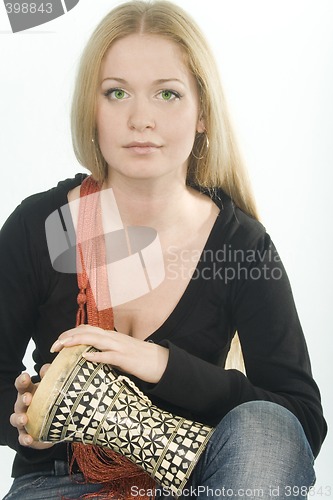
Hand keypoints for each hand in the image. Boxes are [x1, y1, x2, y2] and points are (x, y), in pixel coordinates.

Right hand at [10, 366, 53, 448]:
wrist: (52, 425)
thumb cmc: (48, 401)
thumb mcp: (50, 387)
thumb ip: (50, 375)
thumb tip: (48, 367)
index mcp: (30, 392)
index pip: (23, 384)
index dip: (22, 380)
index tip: (26, 376)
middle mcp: (23, 405)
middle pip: (19, 401)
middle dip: (22, 399)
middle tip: (28, 398)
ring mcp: (23, 421)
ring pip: (16, 419)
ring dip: (19, 418)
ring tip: (25, 419)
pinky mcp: (26, 435)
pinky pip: (23, 438)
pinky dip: (25, 439)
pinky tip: (29, 439)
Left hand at [51, 324, 168, 383]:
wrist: (160, 362)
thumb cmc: (139, 359)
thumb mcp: (119, 352)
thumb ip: (105, 351)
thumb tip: (89, 356)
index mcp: (111, 336)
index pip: (87, 329)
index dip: (70, 333)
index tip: (57, 341)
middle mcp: (113, 338)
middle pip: (87, 331)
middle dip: (67, 337)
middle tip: (53, 346)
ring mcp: (119, 347)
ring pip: (95, 339)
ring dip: (76, 341)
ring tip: (62, 346)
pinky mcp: (126, 358)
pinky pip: (109, 355)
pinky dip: (96, 355)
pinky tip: (86, 357)